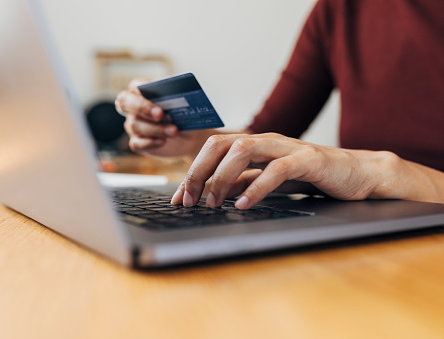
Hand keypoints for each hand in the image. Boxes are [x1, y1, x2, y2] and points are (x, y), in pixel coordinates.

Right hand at [115, 79, 201, 158]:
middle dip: (142, 108)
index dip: (141, 88)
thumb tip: (178, 95)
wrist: (190, 138)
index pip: (134, 86)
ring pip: (135, 125)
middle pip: (125, 103)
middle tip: (160, 114)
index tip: (156, 93)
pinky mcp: (137, 142)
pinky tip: (163, 142)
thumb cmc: (184, 115)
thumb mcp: (185, 105)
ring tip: (174, 131)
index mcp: (143, 92)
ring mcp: (134, 125)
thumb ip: (178, 98)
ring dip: (155, 129)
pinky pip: (137, 143)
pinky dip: (150, 143)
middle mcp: (134, 108)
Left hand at [171, 133, 401, 208]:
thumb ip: (244, 181)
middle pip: (221, 145)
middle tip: (188, 200)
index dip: (192, 172)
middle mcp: (266, 140)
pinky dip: (257, 188)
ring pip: (244, 150)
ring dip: (222, 178)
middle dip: (199, 172)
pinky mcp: (307, 158)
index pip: (213, 150)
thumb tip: (212, 191)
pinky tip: (244, 205)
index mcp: (254, 143)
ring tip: (212, 203)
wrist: (355, 173)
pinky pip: (277, 169)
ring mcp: (286, 146)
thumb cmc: (310, 175)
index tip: (179, 198)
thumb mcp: (268, 180)